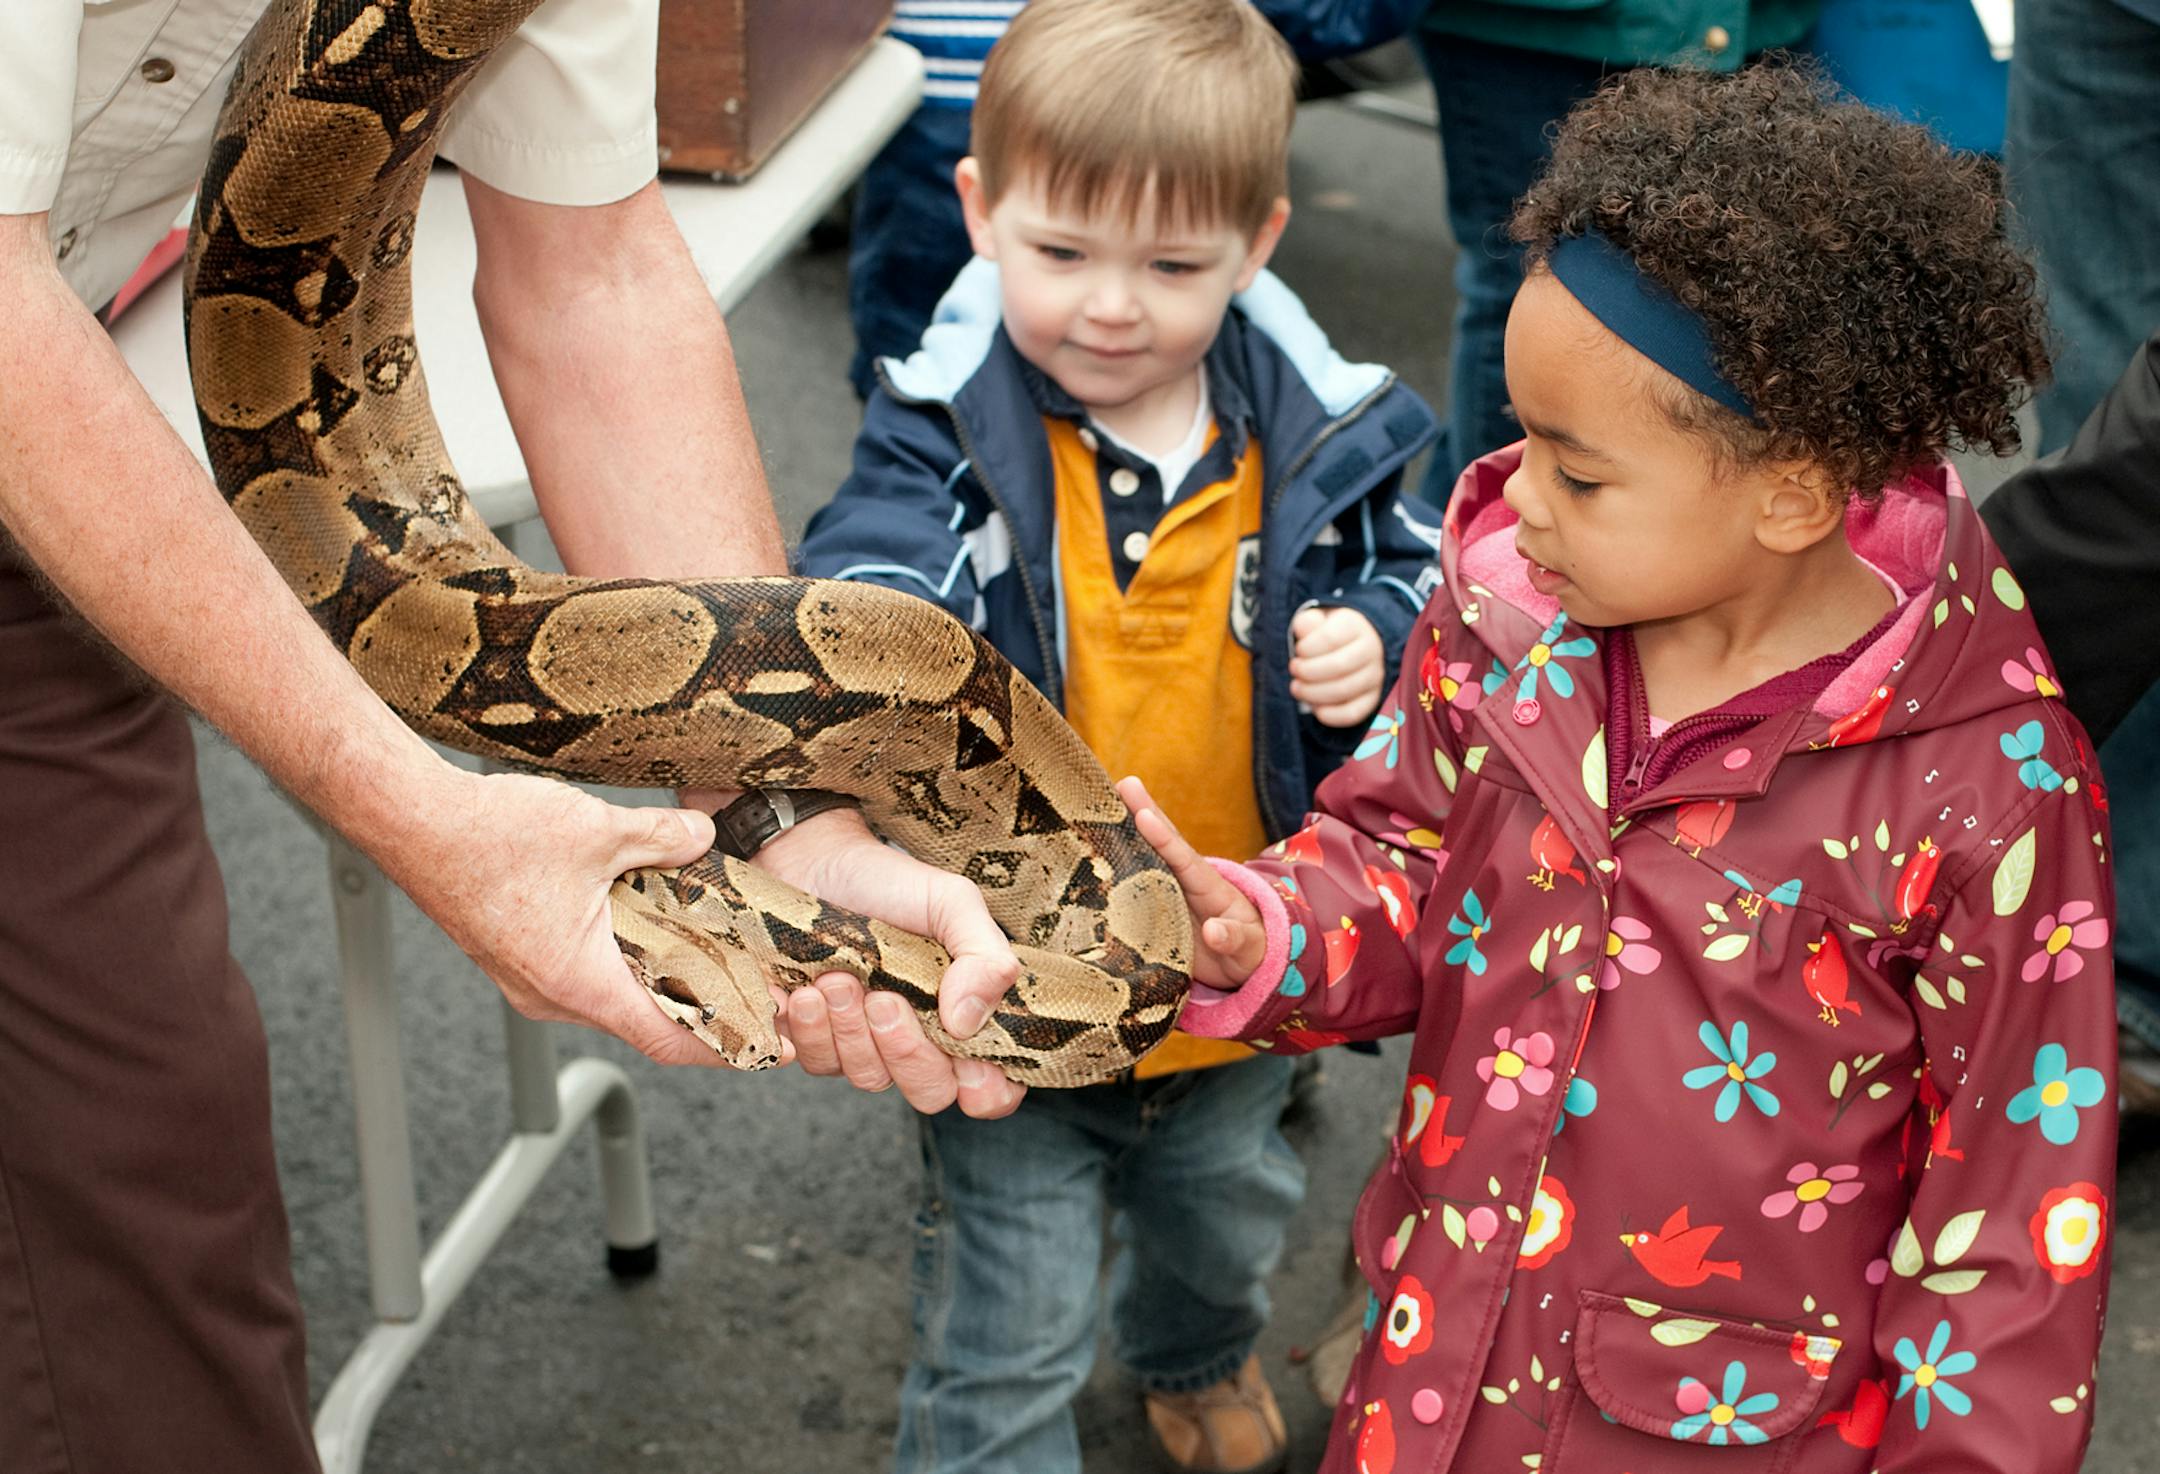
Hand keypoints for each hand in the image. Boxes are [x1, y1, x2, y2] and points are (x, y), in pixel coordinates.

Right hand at [386, 768, 739, 1066]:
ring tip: (718, 957)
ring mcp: (533, 981)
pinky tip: (653, 924)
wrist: (409, 820)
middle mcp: (553, 996)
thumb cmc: (486, 835)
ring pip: (616, 997)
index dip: (727, 1045)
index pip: (668, 1038)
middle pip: (647, 1022)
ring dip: (664, 981)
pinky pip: (588, 974)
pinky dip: (628, 960)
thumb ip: (663, 838)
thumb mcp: (598, 830)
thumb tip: (704, 836)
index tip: (771, 1044)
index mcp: (579, 981)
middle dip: (706, 1009)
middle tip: (758, 990)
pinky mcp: (520, 958)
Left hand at [754, 806, 1025, 1118]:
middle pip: (928, 1092)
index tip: (968, 1069)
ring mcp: (861, 1044)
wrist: (810, 859)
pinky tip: (798, 993)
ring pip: (866, 1078)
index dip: (987, 1092)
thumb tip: (968, 1023)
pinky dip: (804, 1033)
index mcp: (963, 1015)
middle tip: (883, 998)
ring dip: (848, 1029)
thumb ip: (982, 956)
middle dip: (906, 1049)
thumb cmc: (888, 882)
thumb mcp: (951, 904)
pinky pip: (810, 1064)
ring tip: (833, 977)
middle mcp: (917, 1039)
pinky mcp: (809, 1038)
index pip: (992, 1086)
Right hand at [1115, 776, 1266, 987]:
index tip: (1143, 814)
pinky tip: (1085, 852)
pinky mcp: (1152, 910)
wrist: (1239, 964)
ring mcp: (1165, 892)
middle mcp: (1182, 880)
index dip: (1162, 835)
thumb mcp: (1251, 945)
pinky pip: (1129, 887)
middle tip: (1122, 782)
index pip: (1182, 856)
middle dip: (1142, 811)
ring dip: (1120, 832)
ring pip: (1140, 856)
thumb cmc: (1249, 948)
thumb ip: (1234, 937)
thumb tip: (1213, 932)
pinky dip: (1109, 868)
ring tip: (1098, 804)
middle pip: (1159, 841)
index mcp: (1207, 884)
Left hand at [1290, 605, 1384, 726]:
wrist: (1349, 645)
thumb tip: (1304, 629)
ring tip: (1298, 688)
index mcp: (1355, 626)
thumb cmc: (1326, 633)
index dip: (1307, 649)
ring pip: (1345, 690)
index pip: (1330, 638)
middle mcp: (1371, 649)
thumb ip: (1308, 622)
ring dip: (1314, 694)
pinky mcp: (1373, 698)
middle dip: (1308, 672)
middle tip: (1294, 671)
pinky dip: (1332, 716)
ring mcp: (1375, 675)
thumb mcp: (1316, 621)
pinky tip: (1316, 709)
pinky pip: (1354, 713)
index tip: (1298, 651)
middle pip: (1339, 665)